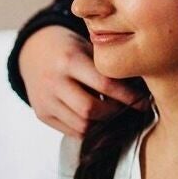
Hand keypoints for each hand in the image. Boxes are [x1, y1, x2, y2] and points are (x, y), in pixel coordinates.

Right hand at [18, 25, 145, 137]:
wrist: (33, 50)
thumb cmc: (69, 47)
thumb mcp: (86, 47)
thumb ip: (105, 67)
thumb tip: (139, 89)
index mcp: (69, 59)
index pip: (104, 84)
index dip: (127, 96)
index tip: (144, 102)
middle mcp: (54, 81)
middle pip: (91, 109)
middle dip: (114, 112)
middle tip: (127, 109)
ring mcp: (46, 100)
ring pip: (82, 125)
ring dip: (102, 124)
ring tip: (114, 114)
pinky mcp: (42, 113)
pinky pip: (71, 131)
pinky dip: (89, 128)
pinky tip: (98, 119)